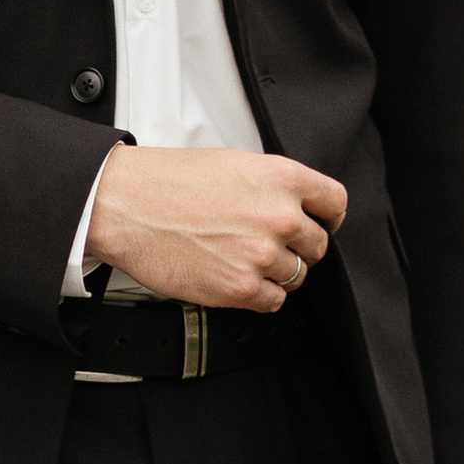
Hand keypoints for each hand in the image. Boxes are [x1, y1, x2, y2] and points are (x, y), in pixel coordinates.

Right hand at [84, 144, 346, 311]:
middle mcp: (279, 217)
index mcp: (282, 179)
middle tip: (266, 243)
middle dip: (297, 247)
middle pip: (318, 245)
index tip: (320, 224)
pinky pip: (273, 301)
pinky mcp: (240, 288)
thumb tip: (295, 208)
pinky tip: (236, 276)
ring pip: (297, 276)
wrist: (127, 205)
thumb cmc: (170, 181)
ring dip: (275, 272)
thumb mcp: (235, 163)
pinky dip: (259, 294)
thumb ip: (274, 186)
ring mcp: (262, 255)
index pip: (335, 203)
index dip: (328, 217)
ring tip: (242, 258)